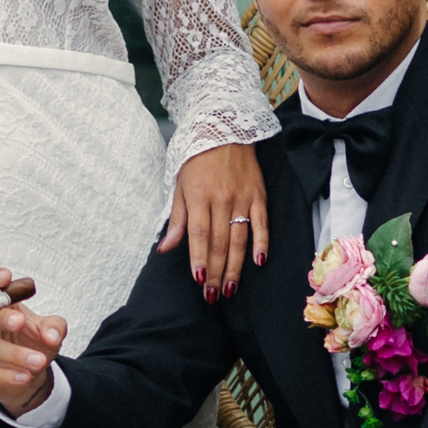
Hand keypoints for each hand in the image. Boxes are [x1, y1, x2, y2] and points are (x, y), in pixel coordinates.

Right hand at [0, 286, 65, 415]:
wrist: (28, 376)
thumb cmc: (34, 344)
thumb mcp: (50, 333)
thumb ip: (55, 328)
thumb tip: (51, 336)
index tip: (6, 277)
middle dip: (2, 317)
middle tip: (20, 321)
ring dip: (14, 353)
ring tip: (39, 361)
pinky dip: (6, 375)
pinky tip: (25, 377)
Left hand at [158, 140, 269, 300]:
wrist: (225, 130)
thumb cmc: (197, 161)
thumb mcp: (180, 186)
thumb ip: (177, 220)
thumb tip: (165, 249)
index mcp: (199, 197)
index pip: (199, 234)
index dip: (199, 259)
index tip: (200, 281)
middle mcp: (221, 199)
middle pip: (219, 242)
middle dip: (216, 272)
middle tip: (213, 296)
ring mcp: (242, 198)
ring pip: (239, 239)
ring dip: (236, 267)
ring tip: (231, 289)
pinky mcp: (259, 196)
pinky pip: (261, 224)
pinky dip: (261, 243)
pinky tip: (259, 262)